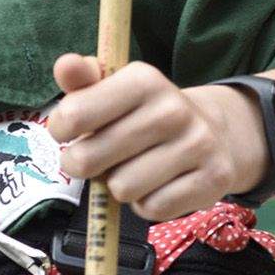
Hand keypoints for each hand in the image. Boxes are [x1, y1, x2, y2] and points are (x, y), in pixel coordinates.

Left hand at [47, 56, 267, 220]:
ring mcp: (197, 145)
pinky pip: (152, 208)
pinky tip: (157, 185)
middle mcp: (173, 110)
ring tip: (133, 169)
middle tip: (96, 158)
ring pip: (121, 189)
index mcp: (144, 80)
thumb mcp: (113, 88)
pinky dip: (146, 204)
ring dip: (118, 186)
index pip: (75, 114)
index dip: (60, 130)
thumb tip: (65, 65)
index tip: (68, 132)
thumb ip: (82, 80)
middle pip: (90, 159)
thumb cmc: (145, 114)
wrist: (214, 133)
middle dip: (83, 165)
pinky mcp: (212, 180)